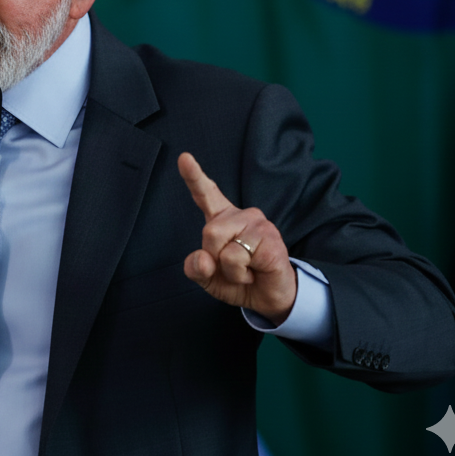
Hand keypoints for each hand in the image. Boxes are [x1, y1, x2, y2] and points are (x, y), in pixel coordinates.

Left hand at [179, 152, 295, 324]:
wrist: (268, 298)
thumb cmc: (239, 281)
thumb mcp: (208, 277)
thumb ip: (196, 267)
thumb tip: (203, 258)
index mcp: (221, 219)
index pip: (205, 194)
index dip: (194, 176)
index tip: (184, 157)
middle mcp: (240, 216)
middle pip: (209, 232)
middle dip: (215, 257)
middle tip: (233, 266)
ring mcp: (258, 224)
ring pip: (224, 247)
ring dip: (230, 270)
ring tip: (246, 269)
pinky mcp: (270, 239)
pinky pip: (239, 258)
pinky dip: (242, 274)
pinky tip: (256, 271)